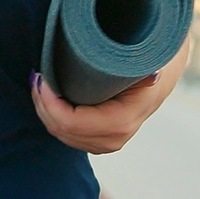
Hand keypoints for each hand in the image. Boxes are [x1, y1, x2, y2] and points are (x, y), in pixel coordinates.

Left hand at [30, 39, 190, 153]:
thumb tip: (147, 73)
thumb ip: (135, 61)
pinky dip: (53, 116)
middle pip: (62, 130)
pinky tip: (48, 96)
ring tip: (40, 83)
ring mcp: (107, 142)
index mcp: (122, 120)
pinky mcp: (99, 140)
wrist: (162, 72)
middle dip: (43, 104)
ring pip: (62, 134)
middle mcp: (115, 137)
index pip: (70, 122)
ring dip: (45, 110)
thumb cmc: (149, 59)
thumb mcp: (143, 55)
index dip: (49, 101)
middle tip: (37, 76)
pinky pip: (67, 135)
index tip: (41, 77)